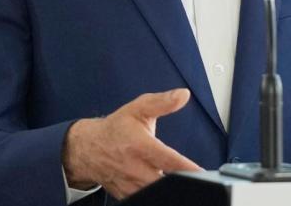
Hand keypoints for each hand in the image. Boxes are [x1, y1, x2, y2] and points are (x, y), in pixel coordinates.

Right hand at [62, 88, 201, 199]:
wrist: (89, 148)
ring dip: (171, 190)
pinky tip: (169, 189)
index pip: (169, 160)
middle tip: (199, 180)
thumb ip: (162, 102)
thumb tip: (183, 95)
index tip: (202, 172)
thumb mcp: (138, 109)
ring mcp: (130, 184)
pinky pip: (145, 200)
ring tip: (187, 184)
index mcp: (140, 145)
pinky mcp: (126, 195)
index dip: (187, 168)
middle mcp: (135, 168)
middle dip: (182, 182)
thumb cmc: (116, 128)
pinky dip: (157, 195)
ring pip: (155, 194)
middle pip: (163, 183)